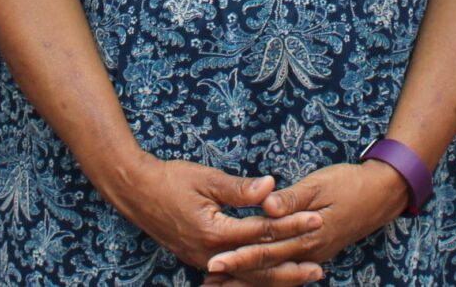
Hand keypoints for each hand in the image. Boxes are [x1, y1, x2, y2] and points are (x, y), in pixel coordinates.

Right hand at [108, 157, 320, 276]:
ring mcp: (204, 261)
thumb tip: (271, 186)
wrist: (135, 192)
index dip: (291, 225)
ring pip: (247, 277)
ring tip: (302, 277)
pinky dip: (254, 278)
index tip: (315, 219)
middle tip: (319, 267)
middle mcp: (212, 254)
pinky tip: (269, 277)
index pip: (263, 231)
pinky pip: (234, 276)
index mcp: (216, 232)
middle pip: (259, 265)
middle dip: (291, 265)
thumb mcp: (206, 179)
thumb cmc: (170, 179)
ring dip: (276, 278)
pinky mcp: (199, 260)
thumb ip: (240, 188)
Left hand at [203, 161, 408, 283]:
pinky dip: (265, 276)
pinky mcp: (314, 252)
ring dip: (248, 280)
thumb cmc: (349, 184)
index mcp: (307, 235)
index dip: (239, 257)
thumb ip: (291, 199)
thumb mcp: (319, 184)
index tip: (215, 261)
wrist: (381, 194)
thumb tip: (266, 207)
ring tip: (219, 285)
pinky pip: (285, 270)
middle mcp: (309, 252)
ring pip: (274, 274)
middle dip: (236, 275)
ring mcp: (312, 255)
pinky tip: (249, 278)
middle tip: (209, 280)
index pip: (266, 250)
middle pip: (266, 268)